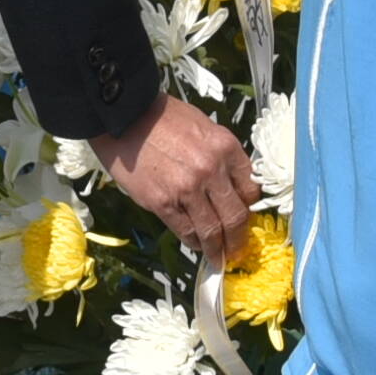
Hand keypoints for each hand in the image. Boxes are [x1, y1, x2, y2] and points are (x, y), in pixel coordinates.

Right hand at [108, 98, 254, 258]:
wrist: (125, 117)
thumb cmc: (164, 119)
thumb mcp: (204, 128)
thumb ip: (221, 157)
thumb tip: (231, 186)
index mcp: (226, 147)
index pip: (250, 189)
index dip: (250, 209)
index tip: (246, 219)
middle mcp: (211, 170)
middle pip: (235, 216)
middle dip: (238, 238)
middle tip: (237, 250)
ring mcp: (187, 188)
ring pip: (212, 230)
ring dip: (217, 248)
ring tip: (217, 257)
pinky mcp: (162, 202)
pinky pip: (185, 231)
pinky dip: (194, 242)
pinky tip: (196, 245)